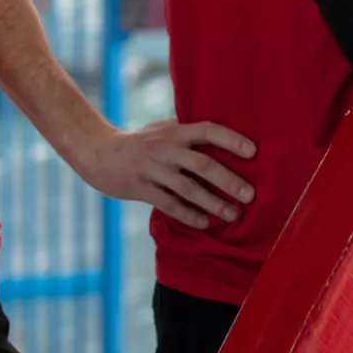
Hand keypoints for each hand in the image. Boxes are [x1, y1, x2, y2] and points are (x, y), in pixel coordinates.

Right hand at [80, 119, 256, 228]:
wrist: (100, 154)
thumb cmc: (139, 141)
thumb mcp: (161, 128)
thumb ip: (186, 130)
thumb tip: (219, 132)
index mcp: (174, 131)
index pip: (207, 130)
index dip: (230, 139)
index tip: (253, 151)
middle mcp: (165, 148)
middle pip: (202, 163)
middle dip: (228, 180)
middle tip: (250, 194)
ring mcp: (152, 169)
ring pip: (188, 188)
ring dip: (213, 202)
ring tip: (233, 214)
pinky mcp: (141, 189)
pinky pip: (169, 204)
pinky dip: (188, 214)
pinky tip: (204, 223)